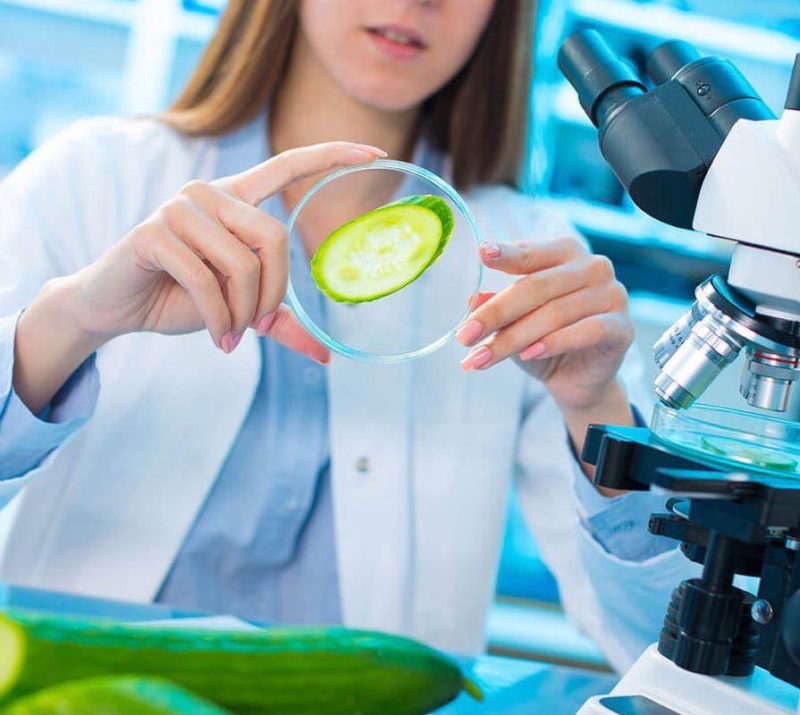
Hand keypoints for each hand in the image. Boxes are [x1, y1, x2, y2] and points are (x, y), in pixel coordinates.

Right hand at [13, 142, 384, 414]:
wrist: (120, 306)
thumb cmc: (182, 297)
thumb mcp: (240, 307)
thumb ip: (279, 321)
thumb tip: (327, 357)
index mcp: (236, 199)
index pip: (288, 165)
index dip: (332, 156)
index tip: (376, 151)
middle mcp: (209, 194)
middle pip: (275, 237)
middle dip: (273, 292)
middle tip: (257, 324)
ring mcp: (179, 208)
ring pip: (243, 264)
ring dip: (243, 312)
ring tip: (231, 334)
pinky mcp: (153, 232)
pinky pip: (207, 280)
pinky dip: (219, 318)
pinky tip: (217, 337)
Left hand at [456, 236, 633, 413]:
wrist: (576, 379)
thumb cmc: (542, 341)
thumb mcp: (513, 322)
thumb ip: (497, 307)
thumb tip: (471, 300)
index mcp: (566, 253)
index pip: (530, 252)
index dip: (506, 254)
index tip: (481, 253)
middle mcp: (593, 267)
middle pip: (536, 287)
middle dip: (495, 314)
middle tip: (464, 336)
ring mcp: (612, 295)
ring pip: (554, 314)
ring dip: (513, 339)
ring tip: (481, 358)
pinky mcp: (622, 327)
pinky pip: (586, 331)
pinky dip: (553, 343)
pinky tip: (527, 355)